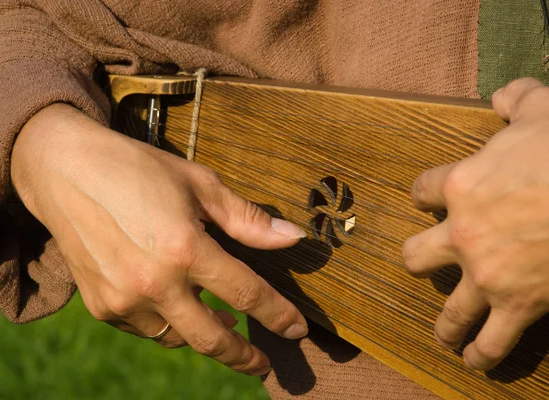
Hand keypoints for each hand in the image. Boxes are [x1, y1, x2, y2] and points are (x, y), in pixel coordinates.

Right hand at [11, 103, 308, 375]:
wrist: (65, 170)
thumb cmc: (138, 169)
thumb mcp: (199, 184)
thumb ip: (247, 219)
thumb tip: (293, 238)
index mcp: (185, 249)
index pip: (247, 295)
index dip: (278, 316)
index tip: (297, 330)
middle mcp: (154, 283)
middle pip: (212, 339)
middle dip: (244, 357)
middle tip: (263, 364)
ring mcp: (124, 300)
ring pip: (178, 337)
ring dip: (204, 335)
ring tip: (221, 324)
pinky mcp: (102, 306)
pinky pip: (147, 329)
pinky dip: (169, 323)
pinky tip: (176, 304)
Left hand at [403, 78, 548, 370]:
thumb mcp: (542, 109)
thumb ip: (516, 99)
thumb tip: (503, 95)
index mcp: (460, 186)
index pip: (421, 192)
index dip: (424, 195)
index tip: (427, 199)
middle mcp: (463, 235)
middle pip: (416, 255)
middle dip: (419, 259)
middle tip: (425, 262)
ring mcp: (488, 274)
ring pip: (450, 309)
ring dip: (445, 323)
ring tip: (444, 334)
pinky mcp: (519, 303)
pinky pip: (493, 339)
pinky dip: (483, 354)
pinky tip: (476, 361)